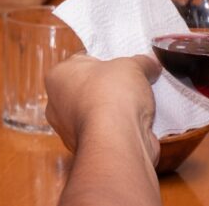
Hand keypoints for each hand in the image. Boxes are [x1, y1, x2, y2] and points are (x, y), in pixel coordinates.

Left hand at [45, 54, 161, 160]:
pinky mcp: (89, 148)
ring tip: (137, 103)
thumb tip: (151, 62)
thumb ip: (141, 62)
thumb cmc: (111, 96)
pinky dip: (121, 128)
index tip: (122, 64)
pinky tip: (136, 122)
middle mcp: (57, 104)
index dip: (105, 61)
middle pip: (90, 88)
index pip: (82, 61)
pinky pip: (107, 131)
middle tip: (132, 82)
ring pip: (99, 111)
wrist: (119, 141)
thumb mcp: (132, 65)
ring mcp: (71, 130)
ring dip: (117, 109)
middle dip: (111, 86)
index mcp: (58, 76)